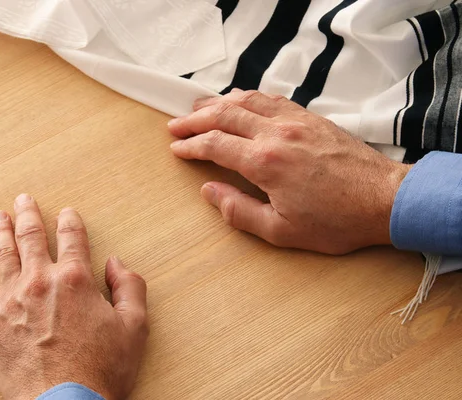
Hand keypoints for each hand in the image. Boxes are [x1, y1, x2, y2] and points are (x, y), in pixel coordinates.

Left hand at [0, 194, 148, 399]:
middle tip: (24, 199)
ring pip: (3, 254)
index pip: (72, 238)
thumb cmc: (102, 369)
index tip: (67, 212)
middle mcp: (41, 281)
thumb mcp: (135, 327)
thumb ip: (130, 287)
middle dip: (28, 214)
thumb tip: (116, 264)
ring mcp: (13, 300)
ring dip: (0, 231)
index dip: (70, 221)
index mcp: (76, 279)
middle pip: (31, 237)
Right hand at [168, 90, 410, 254]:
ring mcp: (295, 121)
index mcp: (265, 162)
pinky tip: (241, 100)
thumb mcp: (281, 231)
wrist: (384, 199)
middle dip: (195, 119)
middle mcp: (276, 134)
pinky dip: (249, 97)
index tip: (176, 148)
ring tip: (199, 106)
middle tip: (176, 124)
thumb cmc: (336, 220)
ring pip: (247, 100)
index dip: (190, 145)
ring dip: (218, 102)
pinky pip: (272, 98)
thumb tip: (210, 192)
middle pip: (224, 115)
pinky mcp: (311, 118)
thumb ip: (239, 211)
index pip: (215, 145)